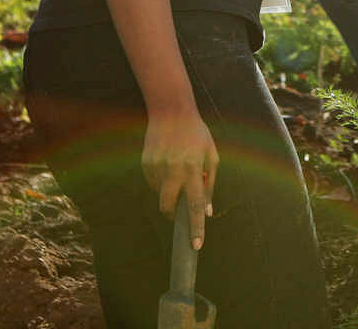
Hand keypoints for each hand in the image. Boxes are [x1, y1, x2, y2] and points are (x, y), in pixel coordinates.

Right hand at [144, 106, 218, 249]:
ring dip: (169, 190)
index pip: (196, 205)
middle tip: (178, 210)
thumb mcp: (211, 154)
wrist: (171, 111)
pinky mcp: (145, 164)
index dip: (196, 227)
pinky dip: (160, 180)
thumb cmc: (196, 134)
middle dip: (173, 214)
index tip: (196, 246)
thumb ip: (210, 183)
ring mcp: (156, 167)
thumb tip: (207, 212)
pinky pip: (153, 182)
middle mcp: (173, 170)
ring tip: (176, 167)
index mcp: (193, 169)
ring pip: (160, 193)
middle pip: (169, 206)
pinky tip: (166, 161)